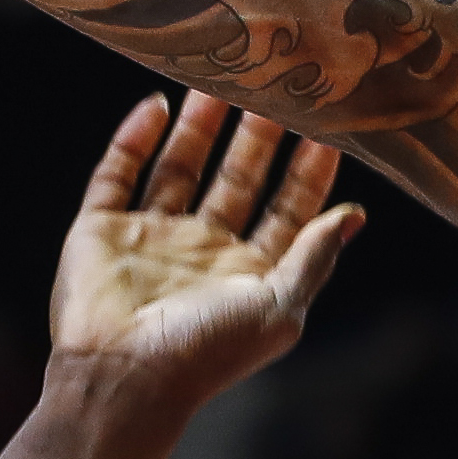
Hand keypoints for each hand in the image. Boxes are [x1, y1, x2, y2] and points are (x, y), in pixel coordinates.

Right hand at [52, 95, 360, 416]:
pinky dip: (134, 138)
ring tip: (216, 81)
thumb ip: (314, 256)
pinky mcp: (101, 230)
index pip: (287, 209)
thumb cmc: (208, 352)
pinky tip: (156, 104)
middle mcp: (204, 252)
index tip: (325, 124)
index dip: (306, 170)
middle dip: (255, 137)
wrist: (122, 377)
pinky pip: (118, 173)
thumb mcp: (279, 306)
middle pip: (237, 179)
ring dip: (198, 127)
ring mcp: (151, 237)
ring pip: (180, 168)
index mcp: (250, 274)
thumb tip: (355, 214)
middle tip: (270, 85)